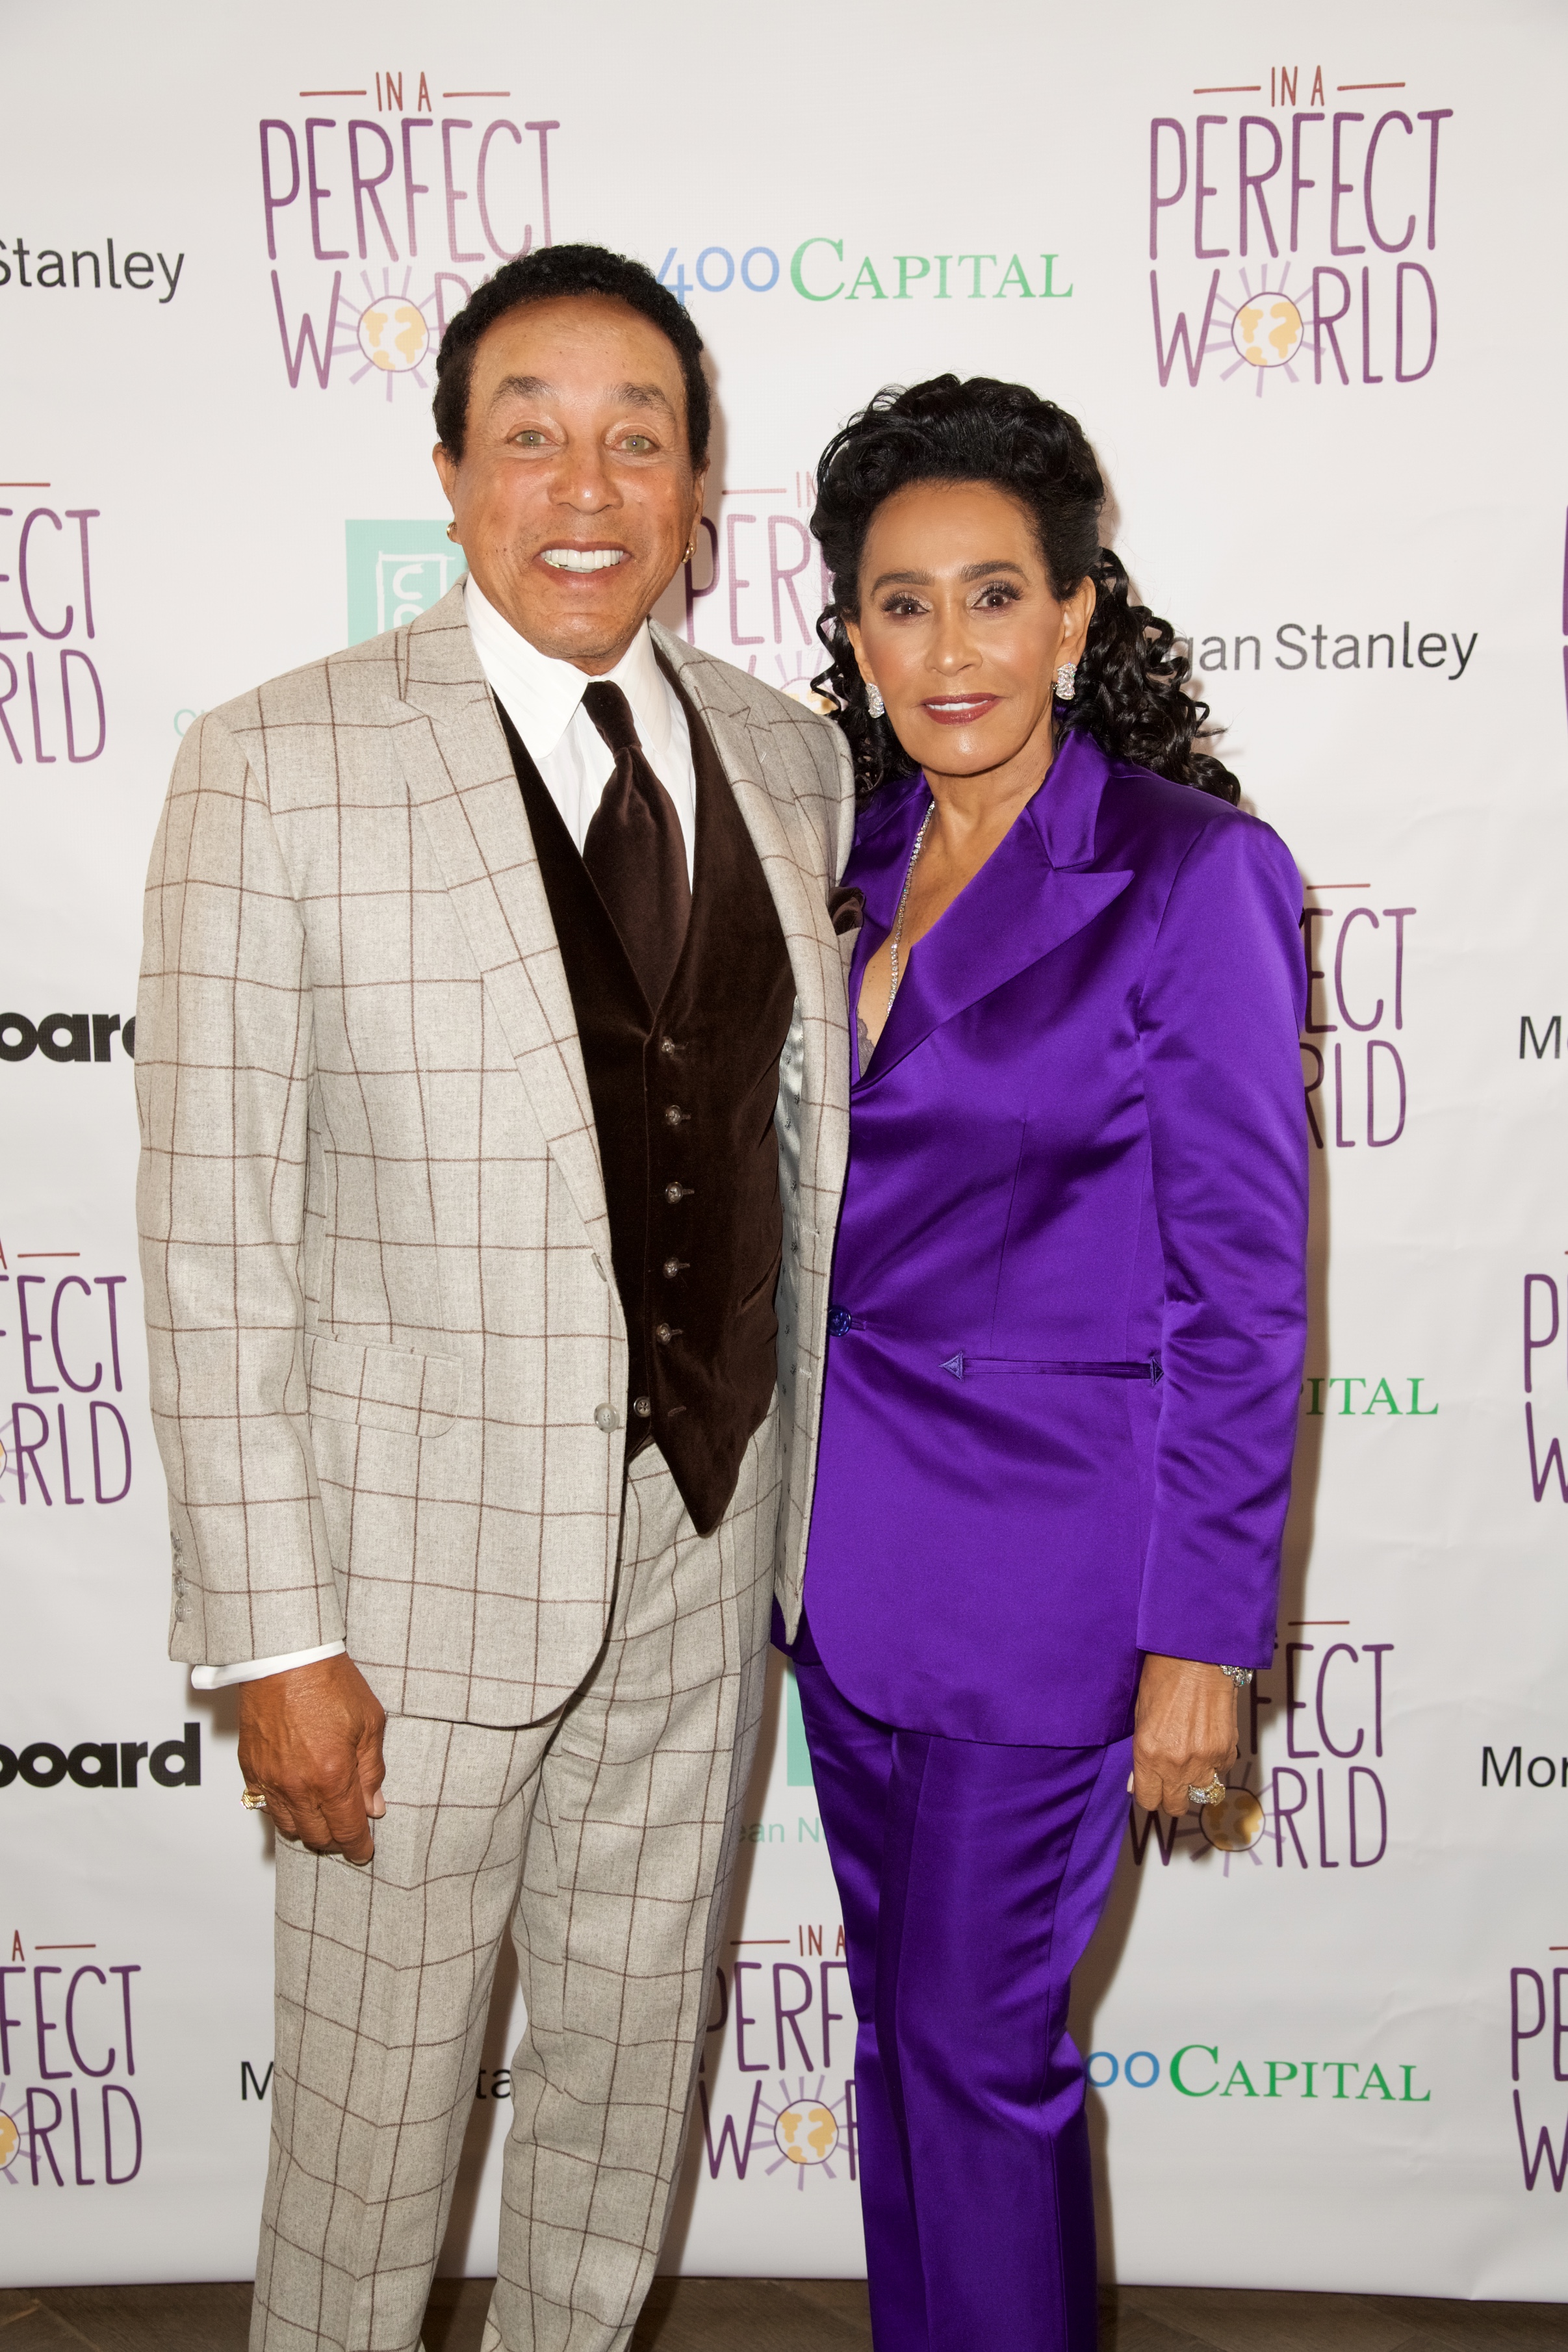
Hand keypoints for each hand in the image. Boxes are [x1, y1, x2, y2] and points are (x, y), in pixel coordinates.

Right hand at [237, 1654, 386, 1861]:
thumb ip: (371, 1771)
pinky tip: (297, 1799)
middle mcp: (297, 1785)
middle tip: (348, 1832)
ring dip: (309, 1829)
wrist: (285, 1658)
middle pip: (317, 1836)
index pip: (347, 1831)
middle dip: (336, 1840)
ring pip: (288, 1827)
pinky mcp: (250, 1769)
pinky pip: (264, 1807)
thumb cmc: (328, 1682)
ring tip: (323, 1817)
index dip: (358, 1847)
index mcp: (332, 1777)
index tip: (365, 1851)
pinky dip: (283, 1810)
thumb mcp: (369, 1724)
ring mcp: (270, 1780)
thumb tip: (373, 1806)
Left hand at [1131, 1653, 1238, 1818]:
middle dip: (1172, 1796)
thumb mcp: (1140, 1716)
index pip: (1148, 1800)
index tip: (1151, 1788)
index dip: (1149, 1795)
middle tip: (1171, 1780)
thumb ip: (1140, 1754)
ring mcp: (1204, 1761)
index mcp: (1147, 1755)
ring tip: (1192, 1761)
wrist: (1198, 1657)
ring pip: (1203, 1794)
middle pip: (1176, 1806)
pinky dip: (1215, 1763)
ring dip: (1197, 1782)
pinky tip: (1207, 1741)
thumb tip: (1137, 1782)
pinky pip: (1221, 1771)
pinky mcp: (1227, 1751)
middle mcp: (1176, 1765)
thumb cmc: (1163, 1677)